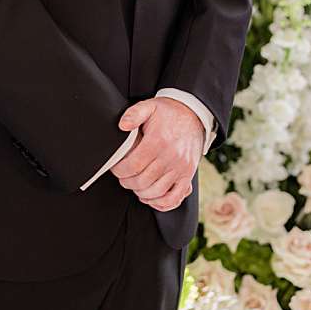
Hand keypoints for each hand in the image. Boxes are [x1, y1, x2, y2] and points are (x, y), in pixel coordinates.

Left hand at [111, 97, 203, 211]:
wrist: (194, 114)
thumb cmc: (169, 113)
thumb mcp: (150, 106)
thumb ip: (134, 113)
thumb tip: (122, 125)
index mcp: (158, 141)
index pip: (132, 166)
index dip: (119, 171)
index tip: (116, 168)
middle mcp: (171, 156)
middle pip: (142, 181)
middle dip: (127, 182)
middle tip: (124, 176)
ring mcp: (181, 167)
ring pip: (156, 191)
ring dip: (141, 192)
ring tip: (135, 184)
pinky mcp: (188, 174)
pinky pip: (174, 198)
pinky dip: (161, 203)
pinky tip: (151, 196)